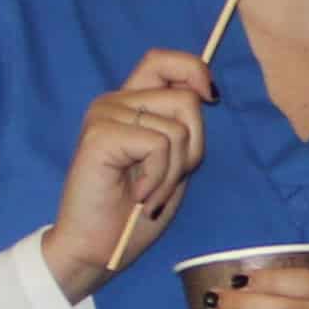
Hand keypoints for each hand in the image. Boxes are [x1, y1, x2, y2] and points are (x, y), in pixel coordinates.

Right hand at [43, 53, 214, 296]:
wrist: (97, 248)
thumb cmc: (133, 212)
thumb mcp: (171, 164)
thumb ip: (182, 128)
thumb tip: (206, 92)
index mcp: (130, 103)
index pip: (163, 60)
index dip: (193, 70)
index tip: (211, 98)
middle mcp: (114, 102)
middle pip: (184, 99)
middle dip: (192, 148)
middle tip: (167, 179)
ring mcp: (104, 115)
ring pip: (176, 128)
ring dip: (173, 173)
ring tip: (149, 194)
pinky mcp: (99, 135)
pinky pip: (158, 145)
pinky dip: (158, 179)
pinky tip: (138, 196)